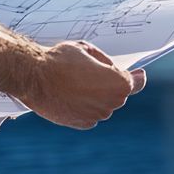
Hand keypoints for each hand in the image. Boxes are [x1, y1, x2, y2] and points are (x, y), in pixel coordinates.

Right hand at [18, 41, 145, 129]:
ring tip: (77, 83)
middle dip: (110, 84)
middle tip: (93, 73)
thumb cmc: (60, 60)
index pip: (136, 83)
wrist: (34, 78)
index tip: (139, 74)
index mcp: (118, 83)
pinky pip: (90, 114)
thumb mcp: (87, 49)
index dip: (138, 77)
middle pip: (118, 94)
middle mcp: (110, 103)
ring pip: (103, 105)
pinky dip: (85, 107)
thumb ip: (104, 61)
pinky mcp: (81, 124)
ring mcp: (96, 115)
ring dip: (96, 96)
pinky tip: (72, 95)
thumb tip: (110, 69)